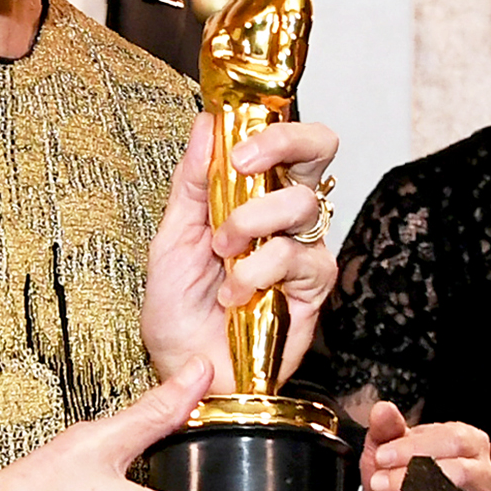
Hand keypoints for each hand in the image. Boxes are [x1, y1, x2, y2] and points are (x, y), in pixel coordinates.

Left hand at [142, 115, 339, 393]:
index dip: (270, 125)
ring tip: (221, 256)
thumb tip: (207, 123)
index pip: (284, 138)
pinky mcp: (313, 286)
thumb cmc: (180, 309)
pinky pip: (295, 257)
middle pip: (319, 148)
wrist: (186, 367)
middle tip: (242, 165)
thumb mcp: (171, 236)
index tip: (233, 142)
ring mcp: (303, 246)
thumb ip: (192, 181)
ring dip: (249, 225)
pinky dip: (255, 272)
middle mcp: (285, 214)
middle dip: (281, 144)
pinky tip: (235, 294)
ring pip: (300, 203)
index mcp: (254, 193)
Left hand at [358, 400, 490, 490]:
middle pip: (459, 466)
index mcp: (467, 440)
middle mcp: (483, 469)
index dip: (413, 445)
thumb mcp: (387, 448)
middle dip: (414, 471)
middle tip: (381, 479)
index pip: (451, 436)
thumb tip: (382, 409)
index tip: (382, 455)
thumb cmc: (399, 476)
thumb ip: (386, 427)